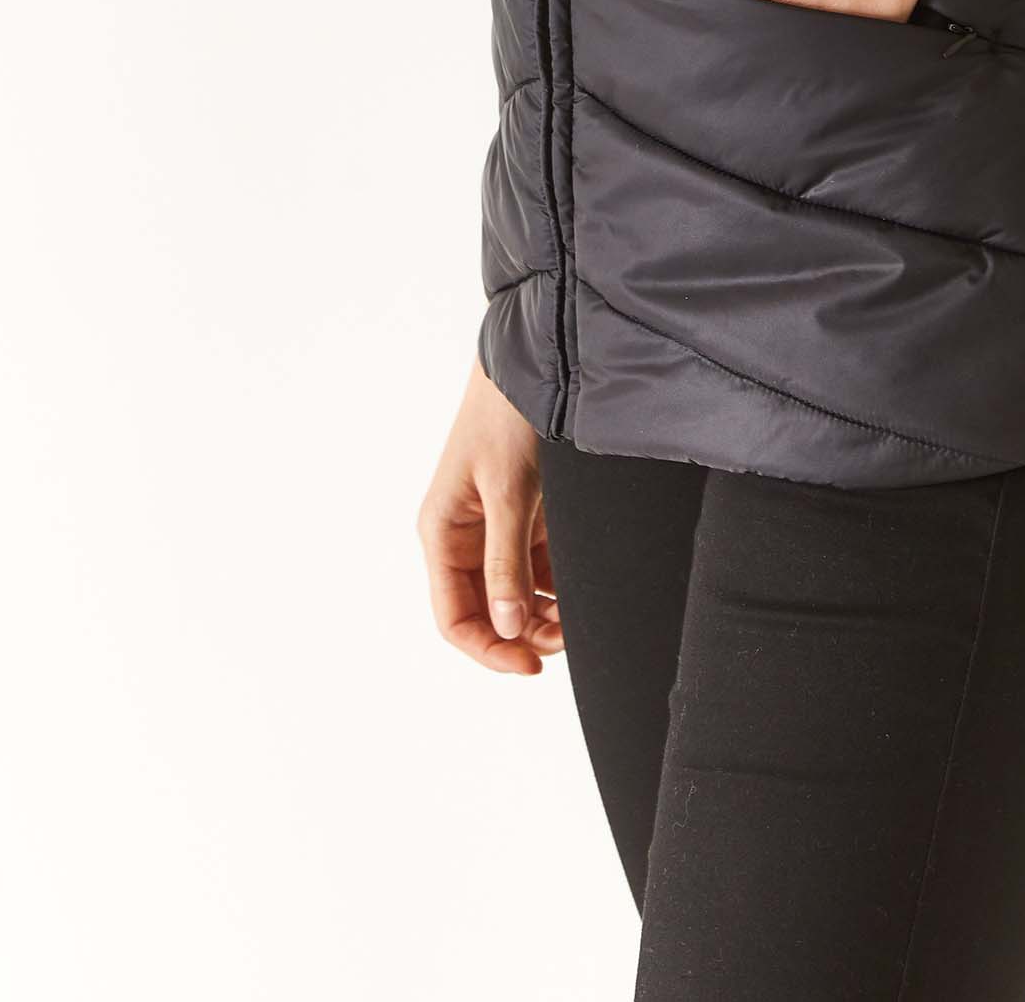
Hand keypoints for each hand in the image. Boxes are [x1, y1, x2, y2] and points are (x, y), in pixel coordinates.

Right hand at [416, 354, 564, 676]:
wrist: (534, 359)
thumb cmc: (507, 417)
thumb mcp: (509, 492)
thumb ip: (507, 563)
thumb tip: (507, 628)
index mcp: (442, 533)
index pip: (454, 617)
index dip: (488, 649)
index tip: (529, 667)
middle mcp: (464, 537)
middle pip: (486, 612)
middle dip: (523, 633)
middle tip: (567, 640)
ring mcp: (495, 528)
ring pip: (515, 595)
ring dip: (544, 614)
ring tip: (579, 618)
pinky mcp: (525, 515)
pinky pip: (537, 568)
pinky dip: (557, 586)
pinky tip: (582, 591)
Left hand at [601, 0, 1024, 23]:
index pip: (699, 24)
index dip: (704, 16)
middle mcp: (773, 14)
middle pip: (744, 44)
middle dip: (744, 32)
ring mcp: (825, 28)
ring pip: (793, 55)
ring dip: (791, 42)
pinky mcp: (874, 30)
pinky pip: (847, 50)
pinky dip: (843, 37)